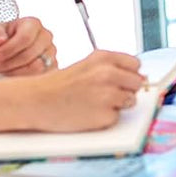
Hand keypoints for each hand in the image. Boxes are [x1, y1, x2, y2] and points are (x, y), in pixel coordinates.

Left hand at [0, 17, 56, 77]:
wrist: (11, 48)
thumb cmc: (4, 38)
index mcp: (33, 24)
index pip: (25, 38)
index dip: (9, 49)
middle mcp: (46, 37)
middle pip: (29, 54)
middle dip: (8, 63)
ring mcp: (51, 53)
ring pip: (36, 68)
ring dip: (15, 72)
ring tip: (1, 71)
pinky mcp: (52, 68)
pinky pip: (40, 77)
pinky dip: (23, 79)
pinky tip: (12, 75)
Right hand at [23, 50, 143, 131]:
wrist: (35, 101)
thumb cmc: (57, 85)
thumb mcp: (85, 66)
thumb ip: (110, 68)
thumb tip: (140, 79)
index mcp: (104, 58)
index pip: (135, 65)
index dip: (128, 74)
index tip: (119, 80)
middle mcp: (109, 73)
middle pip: (137, 83)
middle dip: (126, 90)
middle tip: (104, 94)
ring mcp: (108, 95)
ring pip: (131, 101)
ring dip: (117, 105)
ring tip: (93, 103)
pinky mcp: (106, 115)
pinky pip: (117, 117)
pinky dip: (106, 118)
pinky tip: (88, 114)